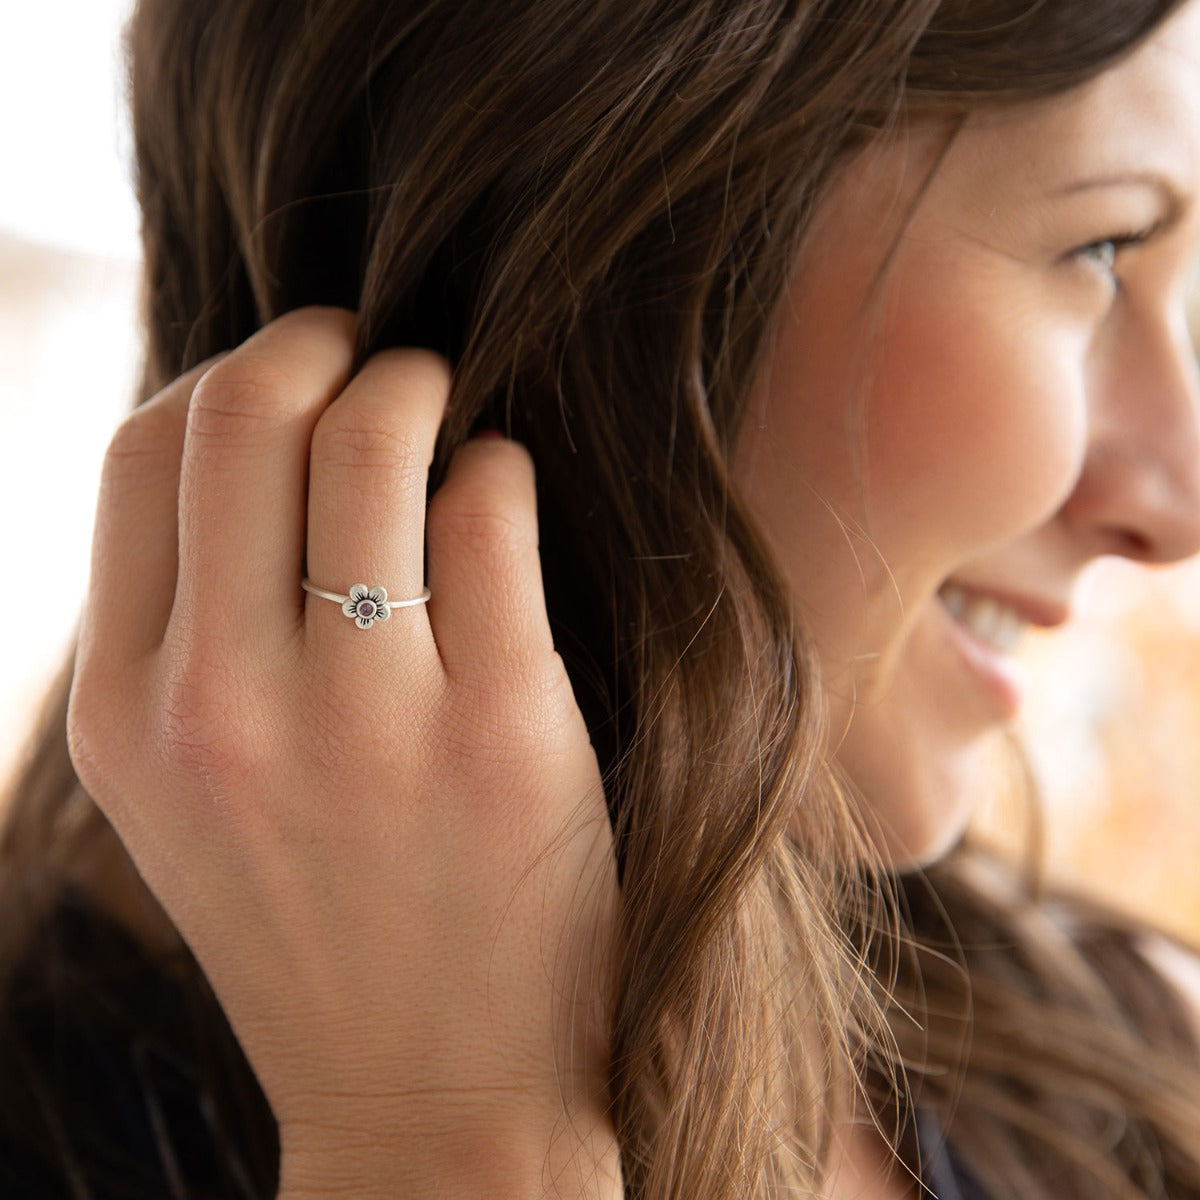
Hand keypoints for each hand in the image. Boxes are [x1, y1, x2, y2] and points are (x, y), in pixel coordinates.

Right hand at [66, 307, 620, 1196]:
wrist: (433, 1092)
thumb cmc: (318, 917)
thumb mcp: (192, 788)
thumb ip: (189, 624)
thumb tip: (248, 436)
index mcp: (128, 711)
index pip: (144, 449)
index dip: (224, 373)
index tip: (292, 374)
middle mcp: (225, 706)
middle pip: (246, 414)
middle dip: (320, 344)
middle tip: (377, 353)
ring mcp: (364, 720)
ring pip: (371, 441)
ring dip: (416, 385)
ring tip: (443, 404)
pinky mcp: (501, 730)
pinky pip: (489, 507)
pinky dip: (499, 466)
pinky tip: (503, 493)